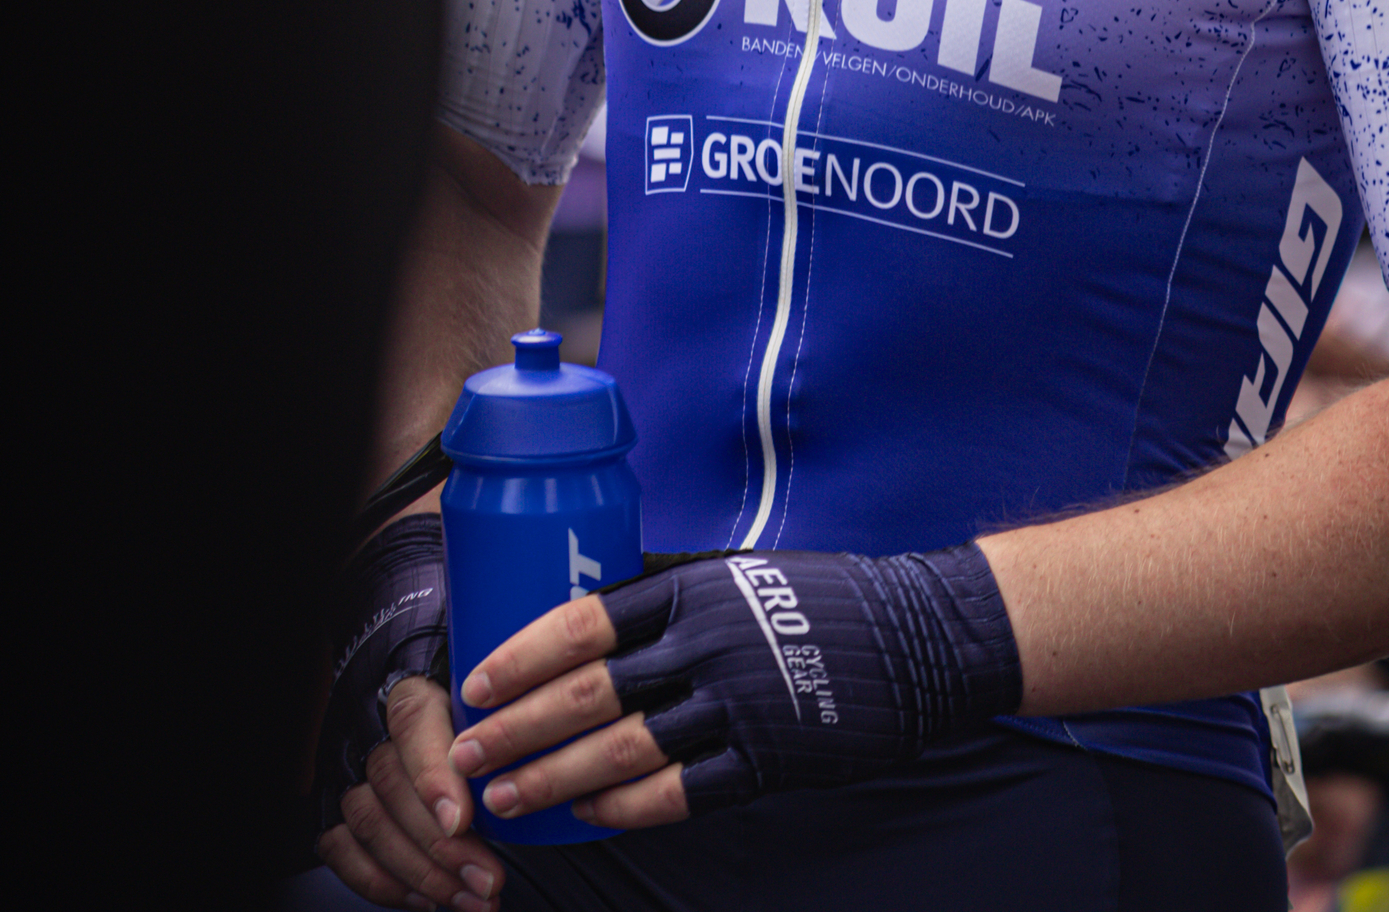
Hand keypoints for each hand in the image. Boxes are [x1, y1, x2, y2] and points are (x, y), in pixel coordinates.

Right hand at [317, 673, 514, 907]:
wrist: (422, 697)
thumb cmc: (466, 705)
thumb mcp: (486, 696)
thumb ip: (501, 718)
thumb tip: (536, 751)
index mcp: (412, 691)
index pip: (414, 726)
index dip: (433, 777)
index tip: (461, 821)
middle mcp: (373, 731)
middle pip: (393, 787)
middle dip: (441, 846)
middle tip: (488, 880)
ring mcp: (349, 772)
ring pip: (370, 824)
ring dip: (421, 873)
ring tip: (470, 898)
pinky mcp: (334, 808)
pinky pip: (342, 851)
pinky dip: (383, 883)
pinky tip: (426, 899)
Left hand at [449, 546, 1020, 825]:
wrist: (919, 637)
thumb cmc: (819, 598)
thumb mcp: (741, 573)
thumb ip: (673, 595)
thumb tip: (589, 624)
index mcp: (697, 585)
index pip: (588, 620)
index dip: (524, 654)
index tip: (476, 682)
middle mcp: (711, 642)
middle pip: (592, 693)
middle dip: (520, 728)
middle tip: (469, 755)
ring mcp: (740, 705)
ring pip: (625, 751)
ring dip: (557, 778)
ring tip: (509, 797)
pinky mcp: (768, 760)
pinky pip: (680, 794)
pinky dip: (626, 808)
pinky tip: (589, 816)